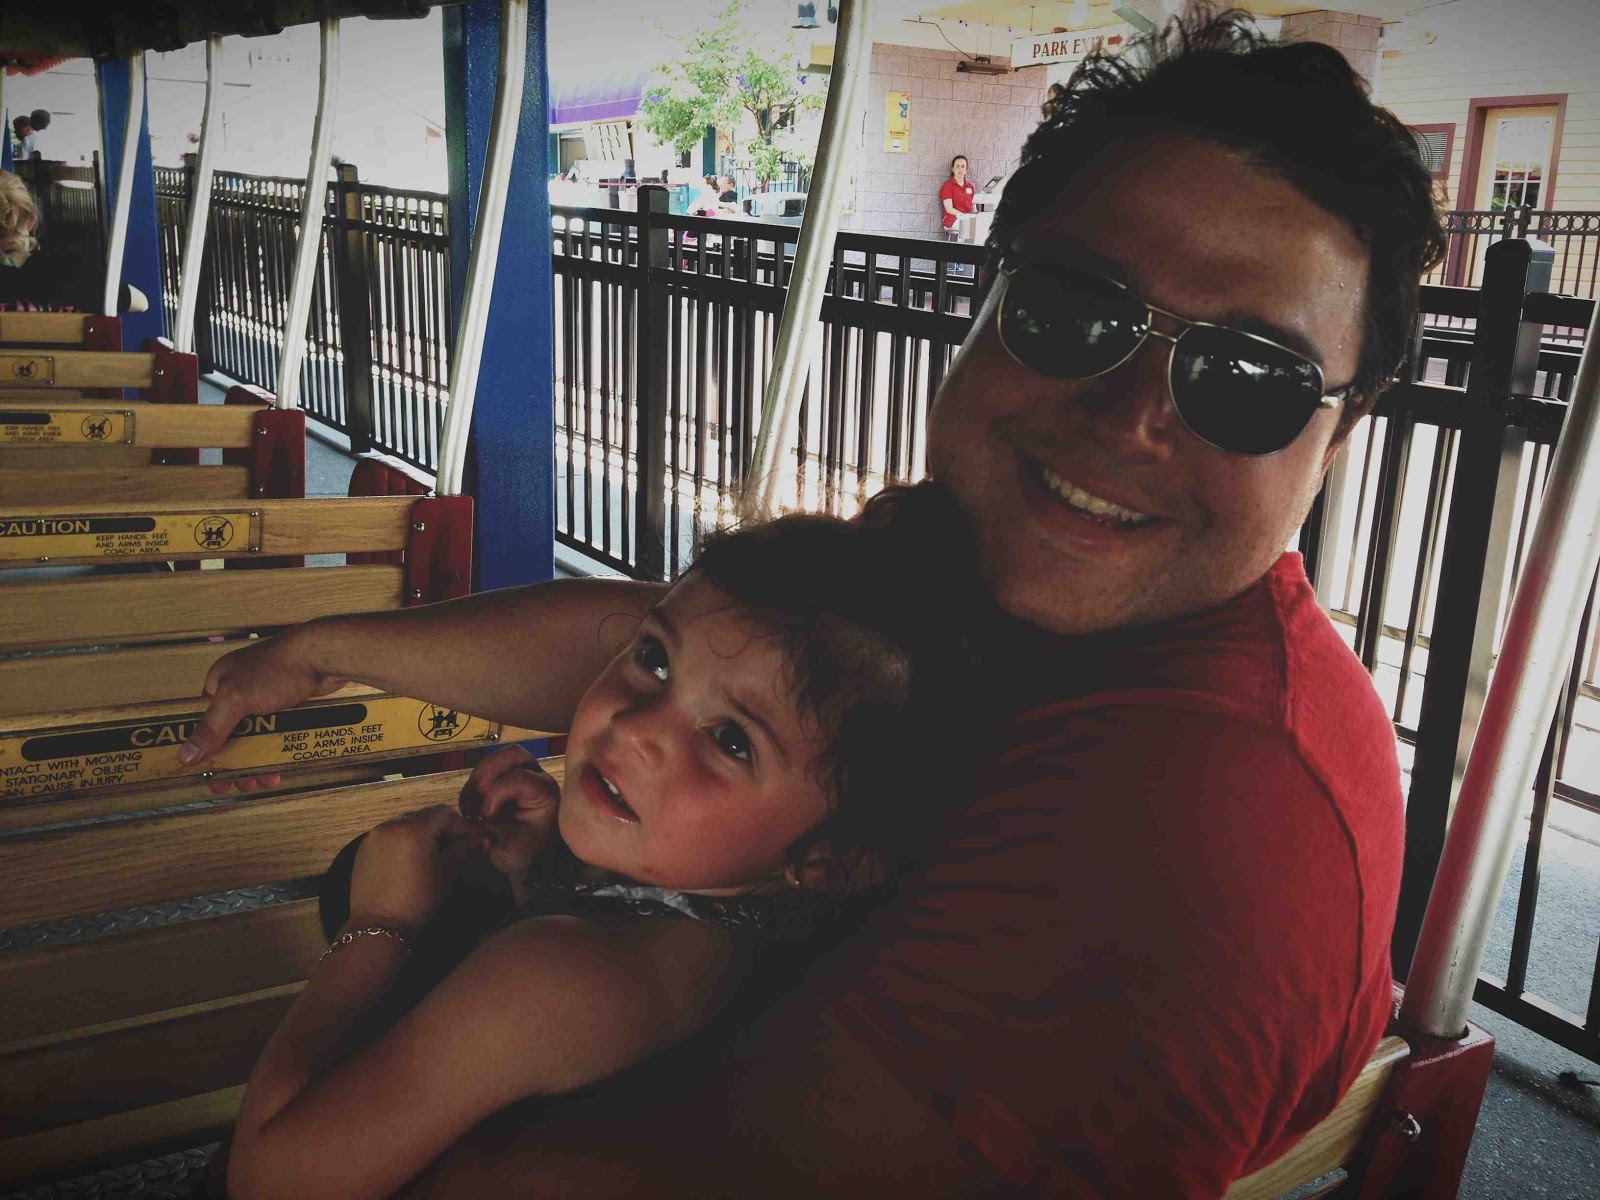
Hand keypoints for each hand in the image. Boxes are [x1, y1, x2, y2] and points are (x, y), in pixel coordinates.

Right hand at [182, 625, 347, 794]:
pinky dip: (273, 752)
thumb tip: (185, 755)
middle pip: (228, 733)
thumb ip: (211, 727)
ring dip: (254, 762)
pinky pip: (275, 734)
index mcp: (219, 682)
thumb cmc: (279, 669)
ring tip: (258, 782)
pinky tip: (276, 770)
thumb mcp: (237, 699)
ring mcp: (264, 697)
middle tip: (236, 784)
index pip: (201, 720)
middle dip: (232, 761)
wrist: (325, 657)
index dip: (202, 748)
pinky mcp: (287, 705)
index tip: (206, 773)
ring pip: (254, 737)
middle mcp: (239, 689)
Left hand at [348, 804, 482, 931]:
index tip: (470, 841)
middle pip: (423, 816)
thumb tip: (484, 838)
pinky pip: (389, 835)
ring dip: (420, 833)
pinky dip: (402, 841)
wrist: (378, 926)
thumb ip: (465, 850)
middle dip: (440, 828)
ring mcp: (374, 835)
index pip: (444, 813)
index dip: (460, 825)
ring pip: (405, 823)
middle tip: (452, 848)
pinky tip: (407, 861)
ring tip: (429, 854)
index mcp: (413, 828)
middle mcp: (391, 824)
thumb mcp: (447, 874)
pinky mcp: (364, 848)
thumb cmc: (418, 900)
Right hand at [458, 746, 560, 876]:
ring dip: (475, 782)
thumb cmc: (524, 854)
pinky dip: (471, 788)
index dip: (497, 794)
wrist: (525, 860)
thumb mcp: (514, 847)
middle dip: (487, 774)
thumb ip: (499, 830)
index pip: (521, 777)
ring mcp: (519, 774)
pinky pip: (483, 772)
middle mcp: (536, 777)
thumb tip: (481, 815)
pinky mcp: (502, 779)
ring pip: (494, 760)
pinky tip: (468, 810)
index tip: (486, 818)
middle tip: (474, 800)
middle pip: (513, 754)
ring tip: (469, 811)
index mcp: (545, 792)